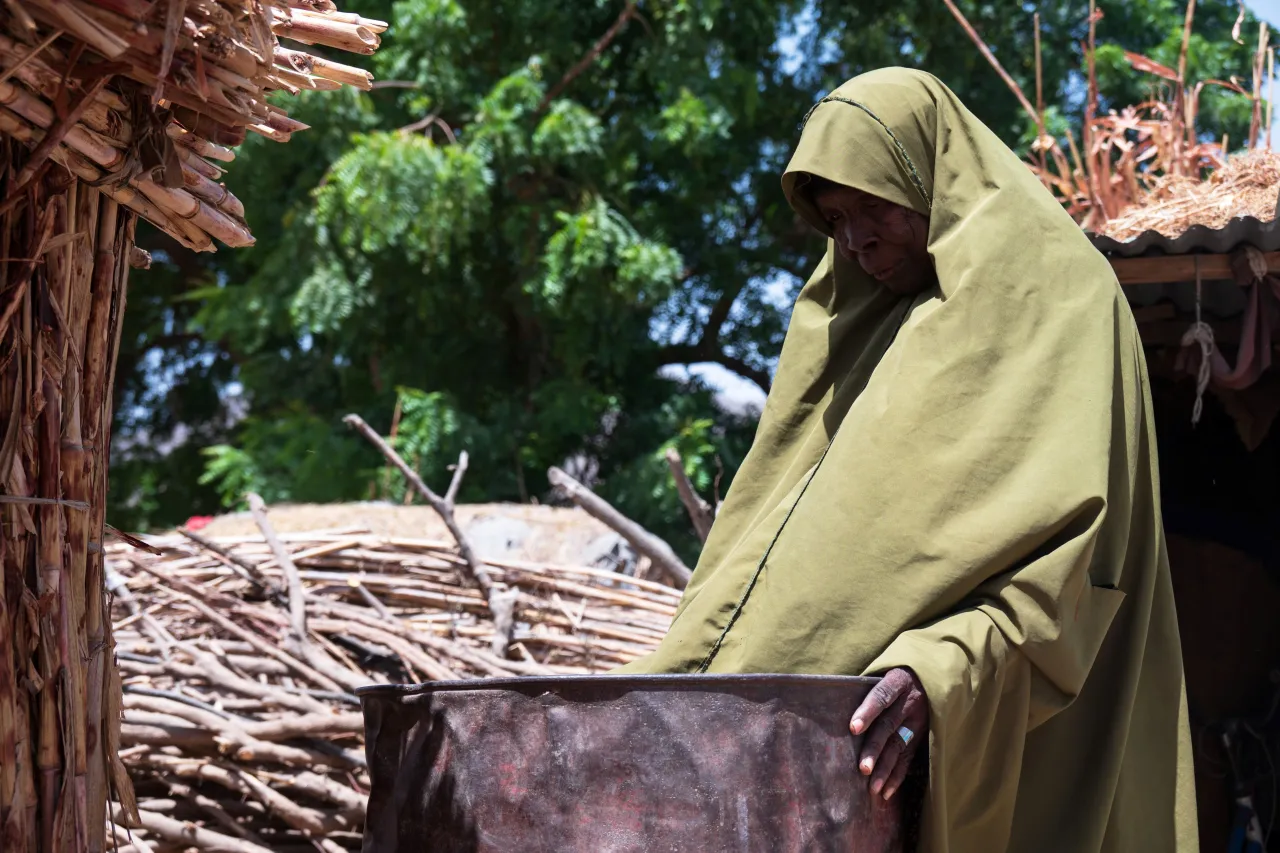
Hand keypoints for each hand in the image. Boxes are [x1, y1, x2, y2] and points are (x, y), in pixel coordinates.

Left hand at [850, 667, 927, 800]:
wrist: (933, 676)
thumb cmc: (897, 675)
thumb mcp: (886, 671)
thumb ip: (867, 685)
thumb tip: (833, 700)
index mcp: (898, 681)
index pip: (881, 696)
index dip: (867, 711)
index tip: (853, 727)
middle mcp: (910, 702)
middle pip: (889, 726)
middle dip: (875, 749)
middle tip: (863, 768)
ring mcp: (918, 721)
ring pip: (900, 746)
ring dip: (886, 769)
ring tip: (873, 787)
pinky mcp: (922, 736)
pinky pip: (909, 758)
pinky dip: (897, 776)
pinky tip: (886, 791)